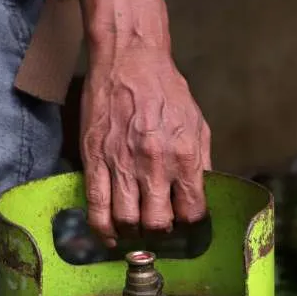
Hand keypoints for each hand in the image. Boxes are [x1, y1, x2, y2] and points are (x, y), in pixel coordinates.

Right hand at [79, 49, 210, 243]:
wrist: (130, 60)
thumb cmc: (165, 90)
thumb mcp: (198, 125)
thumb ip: (201, 163)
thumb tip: (201, 195)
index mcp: (184, 157)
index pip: (192, 212)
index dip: (189, 222)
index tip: (184, 220)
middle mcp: (154, 165)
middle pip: (158, 223)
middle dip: (160, 232)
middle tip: (158, 226)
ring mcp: (122, 164)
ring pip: (126, 220)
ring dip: (133, 232)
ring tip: (136, 228)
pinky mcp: (95, 159)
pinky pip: (97, 206)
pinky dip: (103, 228)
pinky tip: (110, 235)